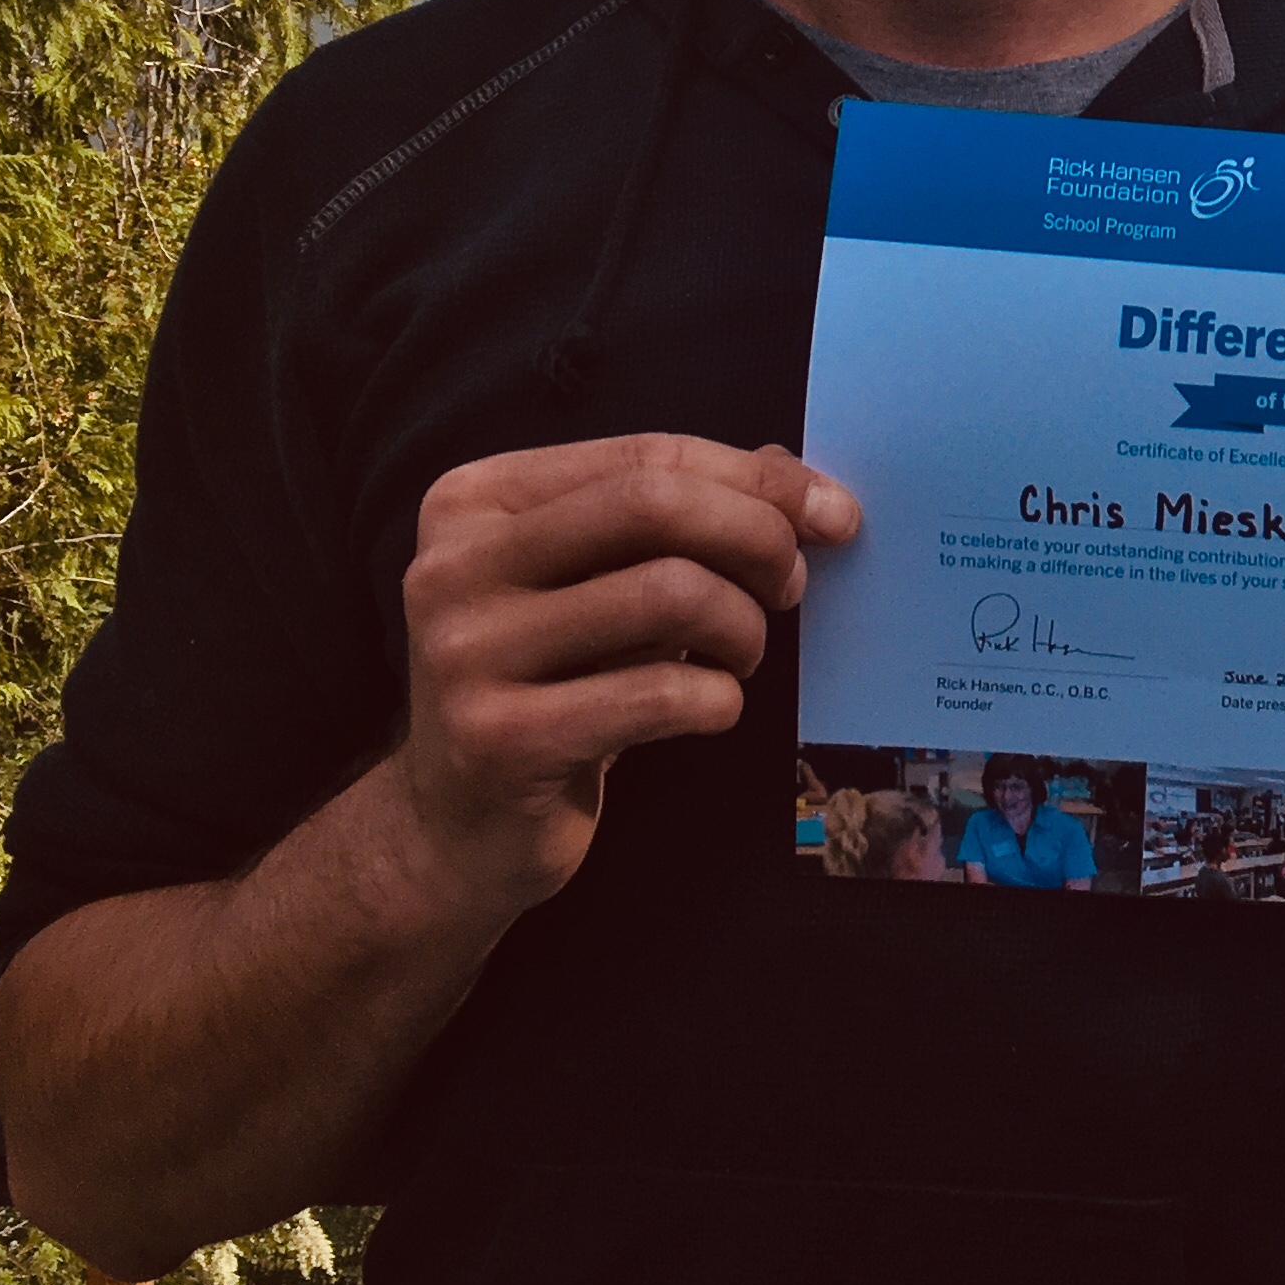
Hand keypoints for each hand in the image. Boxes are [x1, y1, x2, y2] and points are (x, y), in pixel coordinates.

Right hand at [390, 433, 859, 922]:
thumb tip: (792, 475)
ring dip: (743, 627)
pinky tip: (709, 708)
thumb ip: (679, 515)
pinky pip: (660, 693)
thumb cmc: (555, 683)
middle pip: (653, 503)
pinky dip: (717, 697)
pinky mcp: (497, 740)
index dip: (758, 480)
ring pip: (669, 591)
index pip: (646, 456)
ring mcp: (464, 654)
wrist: (460, 827)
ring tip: (740, 655)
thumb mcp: (601, 583)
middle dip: (757, 536)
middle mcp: (451, 567)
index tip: (833, 515)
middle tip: (790, 585)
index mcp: (473, 503)